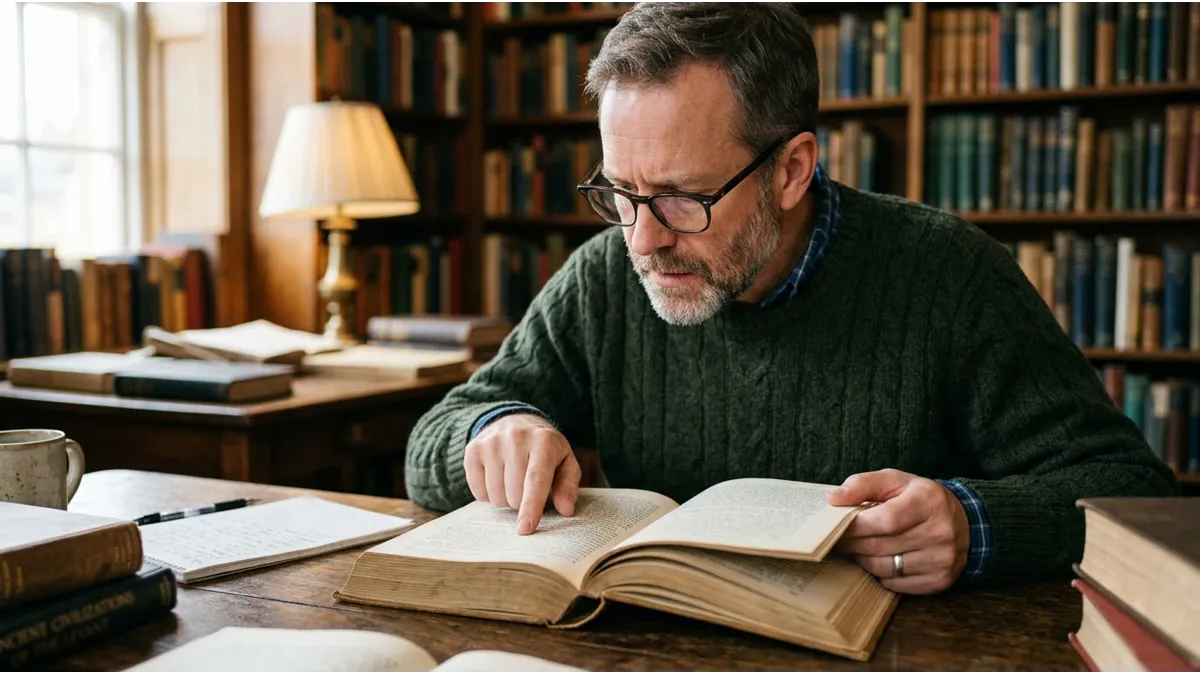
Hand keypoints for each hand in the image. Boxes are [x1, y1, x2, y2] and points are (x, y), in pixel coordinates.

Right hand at [463, 414, 580, 535]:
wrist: (515, 420)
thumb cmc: (545, 449)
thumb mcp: (565, 461)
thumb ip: (568, 485)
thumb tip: (566, 510)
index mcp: (544, 442)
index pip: (535, 480)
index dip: (531, 507)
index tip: (525, 529)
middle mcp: (516, 438)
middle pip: (514, 494)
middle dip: (522, 502)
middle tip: (527, 488)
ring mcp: (491, 443)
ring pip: (496, 496)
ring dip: (505, 499)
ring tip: (512, 481)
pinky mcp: (473, 450)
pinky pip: (478, 492)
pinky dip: (488, 494)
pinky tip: (497, 478)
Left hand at [827, 469, 969, 594]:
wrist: (964, 524)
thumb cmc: (921, 499)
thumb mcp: (896, 481)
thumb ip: (863, 484)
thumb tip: (833, 499)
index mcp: (928, 502)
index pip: (885, 520)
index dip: (856, 525)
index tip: (838, 524)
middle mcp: (939, 533)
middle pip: (880, 545)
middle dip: (853, 542)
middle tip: (839, 538)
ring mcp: (941, 560)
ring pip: (884, 568)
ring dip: (863, 559)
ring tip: (859, 547)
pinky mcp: (939, 581)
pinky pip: (895, 584)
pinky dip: (880, 574)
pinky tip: (879, 559)